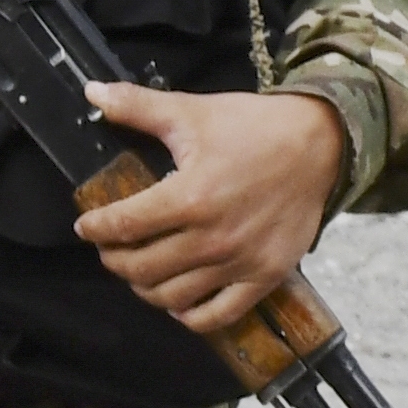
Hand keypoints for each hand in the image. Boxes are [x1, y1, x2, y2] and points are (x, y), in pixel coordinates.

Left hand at [77, 83, 349, 340]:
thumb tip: (92, 92)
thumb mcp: (192, 112)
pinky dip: (190, 316)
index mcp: (188, 196)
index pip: (124, 225)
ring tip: (141, 272)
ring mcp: (239, 262)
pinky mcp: (265, 276)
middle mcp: (211, 237)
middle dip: (115, 260)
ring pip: (171, 297)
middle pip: (141, 268)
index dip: (96, 229)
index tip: (86, 226)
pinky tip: (179, 302)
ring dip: (145, 288)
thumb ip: (138, 107)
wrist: (321, 142)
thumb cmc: (253, 127)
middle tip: (111, 249)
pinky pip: (217, 315)